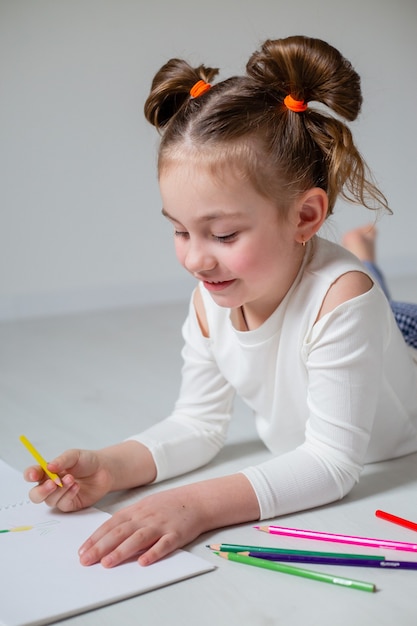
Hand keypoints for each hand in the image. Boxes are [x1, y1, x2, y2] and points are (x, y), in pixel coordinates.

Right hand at [24, 440, 156, 511]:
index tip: (34, 475)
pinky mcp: (70, 504)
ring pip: (49, 501)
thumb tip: (49, 467)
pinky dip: (69, 495)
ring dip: (59, 490)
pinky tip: (76, 486)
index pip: (32, 474)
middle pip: (35, 495)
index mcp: (47, 471)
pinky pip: (63, 504)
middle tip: (53, 483)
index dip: (30, 475)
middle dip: (41, 491)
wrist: (104, 470)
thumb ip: (61, 460)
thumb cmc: (87, 461)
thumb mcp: (74, 455)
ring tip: (72, 479)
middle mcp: (51, 485)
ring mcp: (59, 496)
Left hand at [78, 474, 259, 567]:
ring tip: (107, 563)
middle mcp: (146, 517)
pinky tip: (143, 562)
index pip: (111, 524)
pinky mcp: (176, 534)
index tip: (82, 550)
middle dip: (101, 546)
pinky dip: (153, 553)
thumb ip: (128, 520)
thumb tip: (106, 535)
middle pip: (120, 532)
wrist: (196, 500)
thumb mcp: (145, 506)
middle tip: (86, 560)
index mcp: (136, 510)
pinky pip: (163, 544)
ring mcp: (161, 525)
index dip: (95, 537)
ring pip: (138, 538)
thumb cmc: (168, 505)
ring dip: (121, 551)